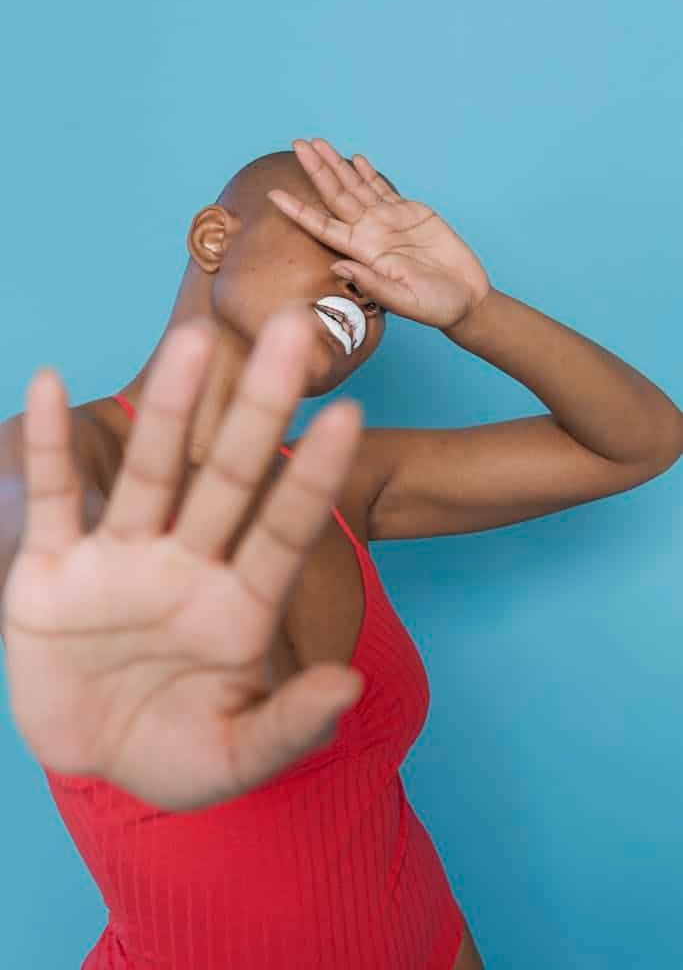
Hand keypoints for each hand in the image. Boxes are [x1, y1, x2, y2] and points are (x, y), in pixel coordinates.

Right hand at [3, 307, 364, 811]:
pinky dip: (50, 446)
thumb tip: (348, 686)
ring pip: (149, 472)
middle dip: (257, 410)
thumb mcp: (234, 756)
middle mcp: (187, 563)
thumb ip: (288, 726)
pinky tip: (55, 385)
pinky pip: (54, 498)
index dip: (313, 476)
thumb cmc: (175, 752)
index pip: (284, 529)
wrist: (93, 755)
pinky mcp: (54, 570)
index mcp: (240, 604)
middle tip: (295, 332)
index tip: (350, 414)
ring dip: (169, 409)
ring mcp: (121, 559)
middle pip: (226, 476)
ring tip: (195, 342)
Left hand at [267, 137, 490, 330]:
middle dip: (316, 170)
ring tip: (317, 143)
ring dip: (336, 164)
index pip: (322, 227)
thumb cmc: (434, 306)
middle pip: (336, 196)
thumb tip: (336, 265)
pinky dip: (367, 172)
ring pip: (356, 186)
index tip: (274, 194)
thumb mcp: (402, 300)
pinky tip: (353, 159)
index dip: (298, 210)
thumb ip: (371, 283)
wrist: (464, 299)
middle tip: (297, 144)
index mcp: (363, 253)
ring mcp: (388, 222)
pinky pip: (382, 188)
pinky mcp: (409, 213)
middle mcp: (369, 234)